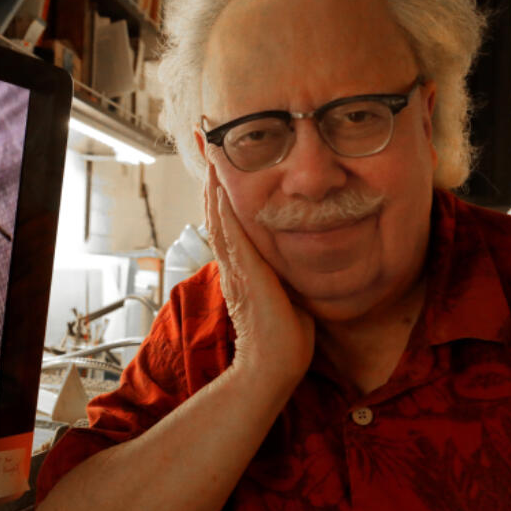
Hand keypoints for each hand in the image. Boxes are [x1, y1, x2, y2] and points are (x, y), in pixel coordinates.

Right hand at [204, 159, 314, 390]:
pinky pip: (228, 231)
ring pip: (218, 216)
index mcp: (242, 268)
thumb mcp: (290, 295)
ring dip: (213, 183)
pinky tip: (220, 183)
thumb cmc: (286, 338)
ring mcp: (235, 266)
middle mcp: (232, 263)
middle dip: (211, 178)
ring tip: (209, 153)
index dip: (222, 194)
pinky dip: (221, 206)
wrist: (274, 364)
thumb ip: (289, 274)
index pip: (228, 222)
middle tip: (206, 146)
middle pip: (216, 212)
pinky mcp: (243, 270)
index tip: (221, 168)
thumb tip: (304, 262)